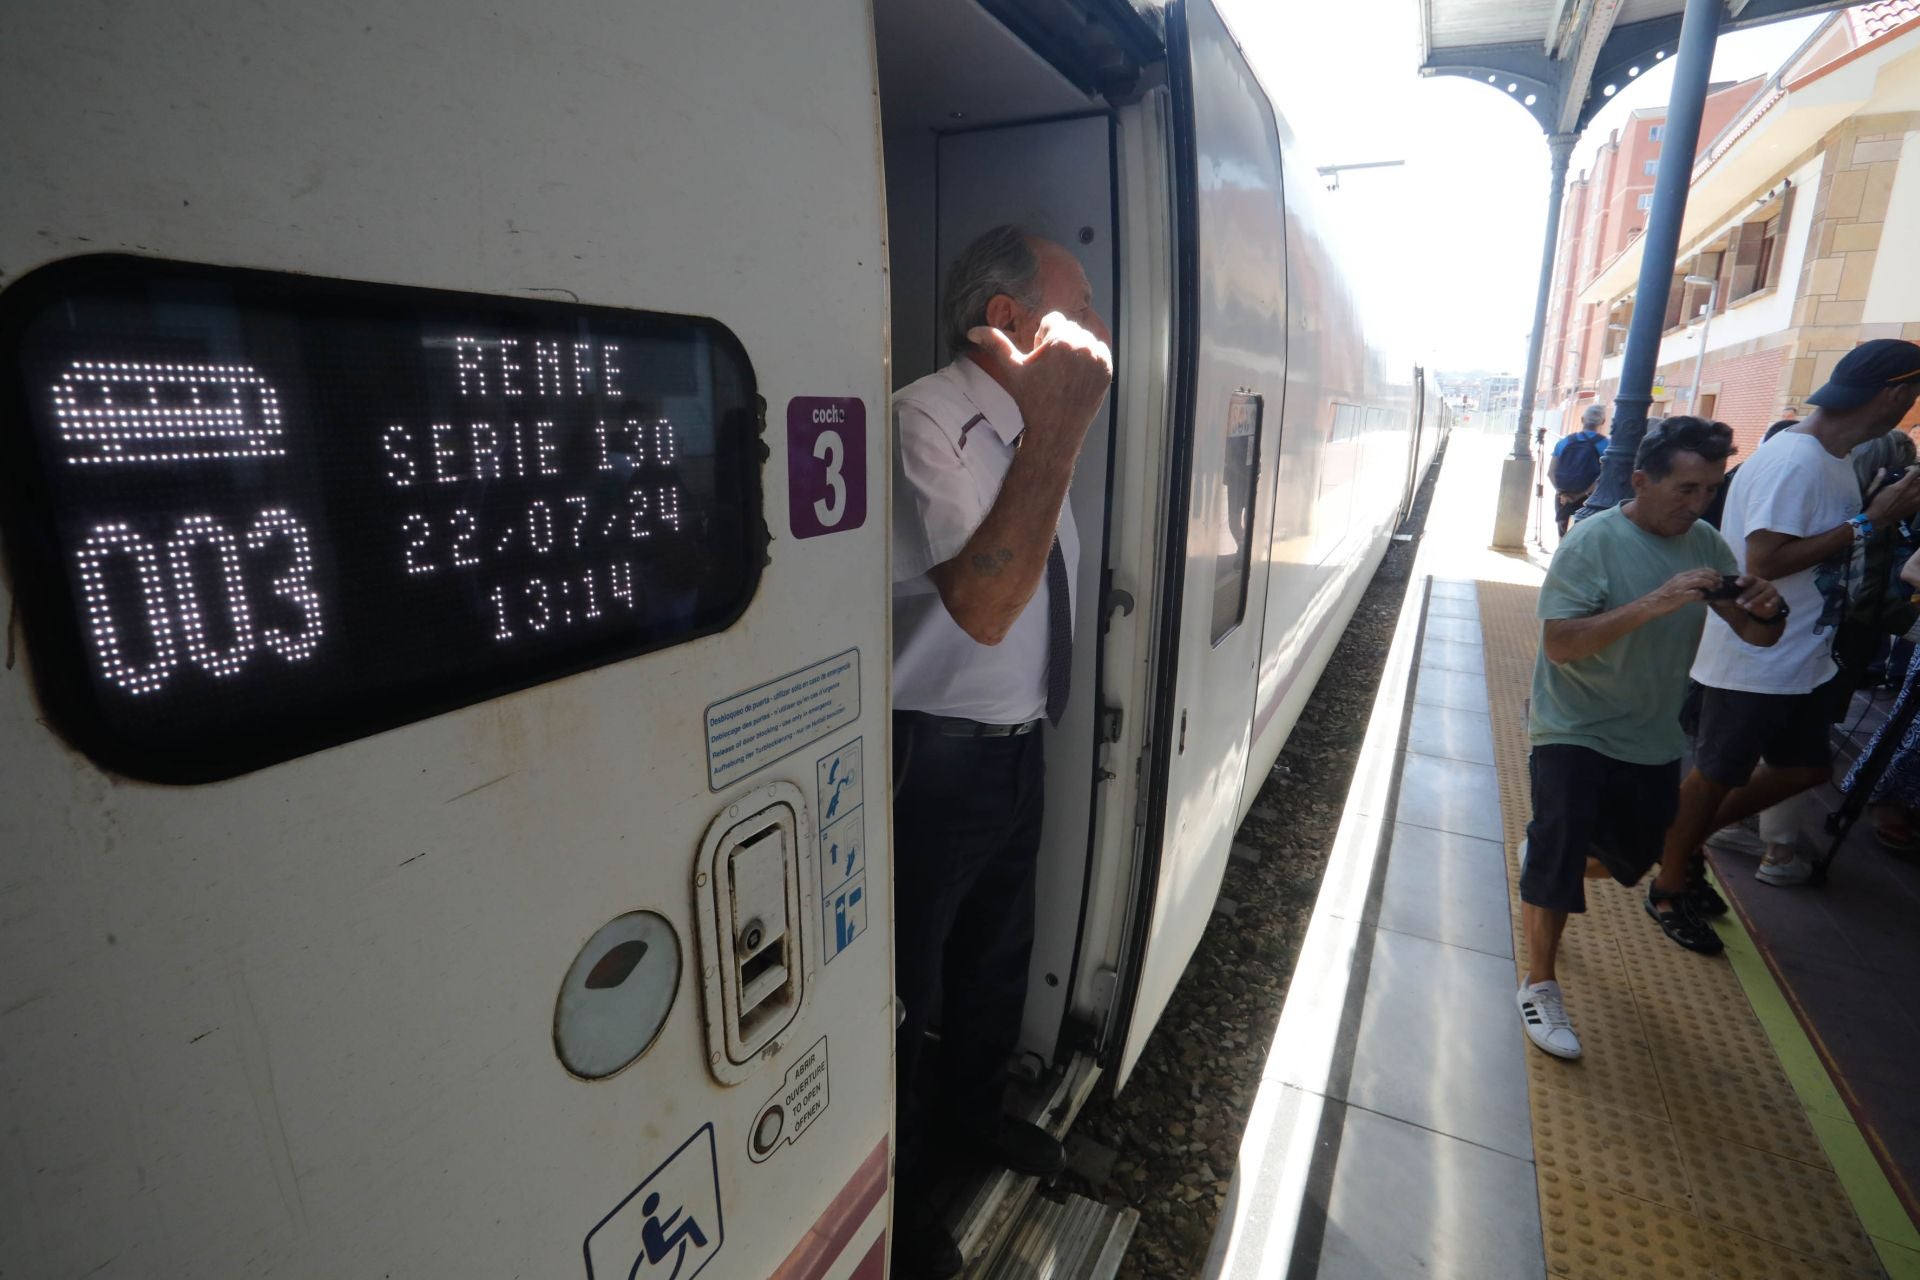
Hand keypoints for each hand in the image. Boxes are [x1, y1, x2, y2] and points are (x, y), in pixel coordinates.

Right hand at [968, 314, 1112, 460]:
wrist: (1054, 432)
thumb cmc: (1031, 401)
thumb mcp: (1012, 370)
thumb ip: (995, 344)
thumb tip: (972, 331)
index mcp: (1061, 340)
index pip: (1052, 319)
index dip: (1042, 338)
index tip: (1039, 359)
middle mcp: (1084, 345)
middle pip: (1069, 328)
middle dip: (1058, 342)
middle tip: (1049, 369)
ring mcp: (1099, 358)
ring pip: (1084, 338)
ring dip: (1074, 349)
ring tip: (1062, 374)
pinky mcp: (1107, 370)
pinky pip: (1097, 351)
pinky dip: (1088, 359)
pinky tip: (1075, 378)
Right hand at [1644, 568, 1723, 617]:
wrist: (1650, 604)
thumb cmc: (1663, 598)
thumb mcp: (1675, 586)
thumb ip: (1686, 585)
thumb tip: (1699, 588)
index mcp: (1681, 576)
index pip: (1700, 570)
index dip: (1711, 572)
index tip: (1718, 576)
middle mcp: (1681, 579)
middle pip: (1702, 573)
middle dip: (1714, 577)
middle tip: (1720, 583)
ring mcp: (1680, 587)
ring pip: (1700, 580)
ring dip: (1710, 584)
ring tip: (1716, 588)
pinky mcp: (1679, 596)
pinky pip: (1695, 594)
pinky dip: (1701, 595)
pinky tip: (1704, 598)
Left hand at [1730, 574, 1784, 619]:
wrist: (1764, 609)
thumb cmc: (1748, 600)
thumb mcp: (1737, 600)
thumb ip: (1727, 599)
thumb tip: (1713, 599)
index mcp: (1753, 581)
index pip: (1749, 578)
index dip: (1744, 580)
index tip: (1737, 583)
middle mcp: (1763, 584)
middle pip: (1756, 587)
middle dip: (1746, 595)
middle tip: (1738, 602)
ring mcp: (1771, 591)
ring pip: (1764, 594)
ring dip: (1756, 600)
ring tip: (1746, 607)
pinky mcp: (1777, 599)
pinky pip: (1775, 600)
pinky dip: (1772, 603)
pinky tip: (1767, 606)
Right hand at [1865, 468, 1919, 525]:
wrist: (1877, 519)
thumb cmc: (1874, 503)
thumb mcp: (1873, 489)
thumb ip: (1879, 478)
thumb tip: (1882, 469)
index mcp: (1901, 486)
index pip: (1916, 471)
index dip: (1913, 468)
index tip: (1906, 471)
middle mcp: (1911, 492)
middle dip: (1917, 477)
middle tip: (1911, 478)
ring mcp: (1915, 501)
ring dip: (1919, 486)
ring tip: (1914, 486)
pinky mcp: (1916, 508)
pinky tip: (1915, 495)